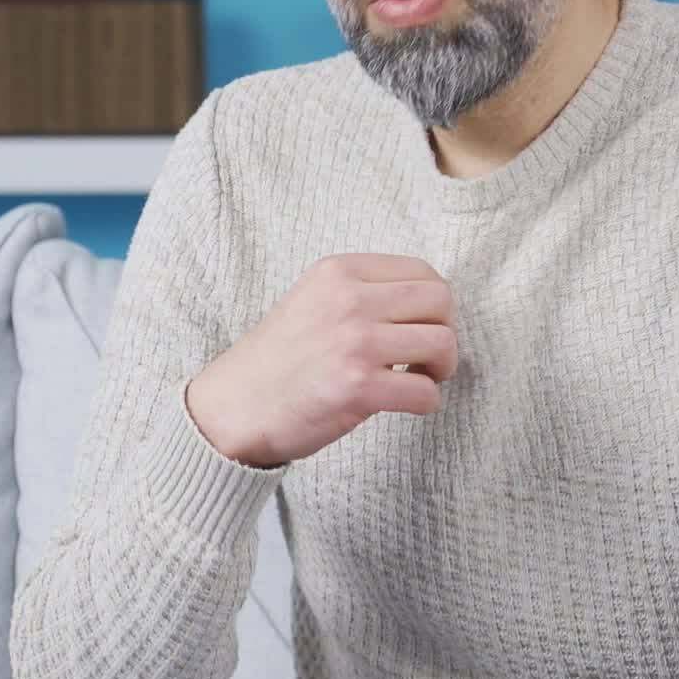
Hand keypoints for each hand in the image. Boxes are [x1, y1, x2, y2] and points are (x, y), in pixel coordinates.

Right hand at [183, 253, 456, 469]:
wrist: (234, 406)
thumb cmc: (279, 359)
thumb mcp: (314, 300)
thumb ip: (363, 292)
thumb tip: (431, 303)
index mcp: (339, 271)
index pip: (423, 272)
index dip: (434, 305)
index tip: (419, 327)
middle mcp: (349, 300)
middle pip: (441, 301)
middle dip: (445, 331)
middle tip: (426, 356)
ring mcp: (355, 343)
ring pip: (443, 344)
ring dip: (440, 368)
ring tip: (417, 379)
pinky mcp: (359, 388)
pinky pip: (427, 392)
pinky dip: (426, 402)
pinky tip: (403, 404)